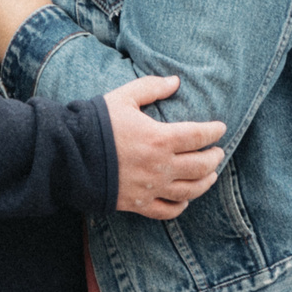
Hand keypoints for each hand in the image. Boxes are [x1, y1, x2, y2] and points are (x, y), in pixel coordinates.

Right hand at [104, 75, 226, 219]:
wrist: (71, 155)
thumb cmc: (97, 123)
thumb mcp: (124, 97)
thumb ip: (152, 87)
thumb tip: (176, 81)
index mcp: (159, 138)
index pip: (198, 136)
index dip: (213, 132)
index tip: (220, 129)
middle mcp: (160, 166)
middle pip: (200, 166)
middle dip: (214, 158)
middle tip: (218, 152)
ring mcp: (151, 187)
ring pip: (189, 191)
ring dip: (205, 182)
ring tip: (211, 175)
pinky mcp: (138, 203)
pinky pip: (167, 210)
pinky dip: (180, 206)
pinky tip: (185, 200)